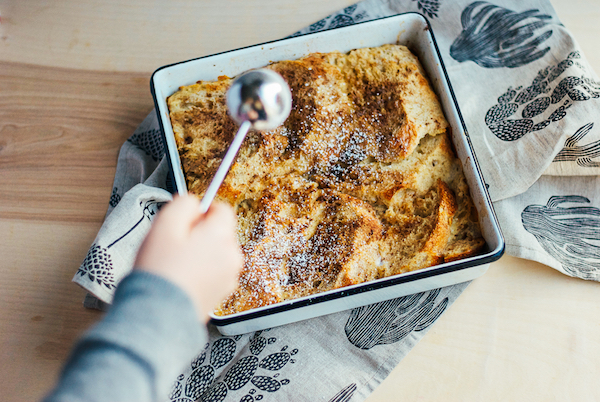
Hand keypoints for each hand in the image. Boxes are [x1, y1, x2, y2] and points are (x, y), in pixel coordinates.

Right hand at [134, 195, 242, 321]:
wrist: (158, 315)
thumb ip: (183, 204)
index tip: (186, 219)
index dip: (204, 210)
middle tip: (175, 244)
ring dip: (200, 252)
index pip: (224, 210)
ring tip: (176, 264)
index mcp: (222, 236)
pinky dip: (201, 271)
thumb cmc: (160, 270)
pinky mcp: (222, 294)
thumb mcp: (164, 225)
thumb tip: (194, 202)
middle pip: (220, 232)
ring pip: (217, 252)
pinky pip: (213, 272)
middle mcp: (232, 256)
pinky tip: (182, 278)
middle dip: (200, 233)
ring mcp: (229, 277)